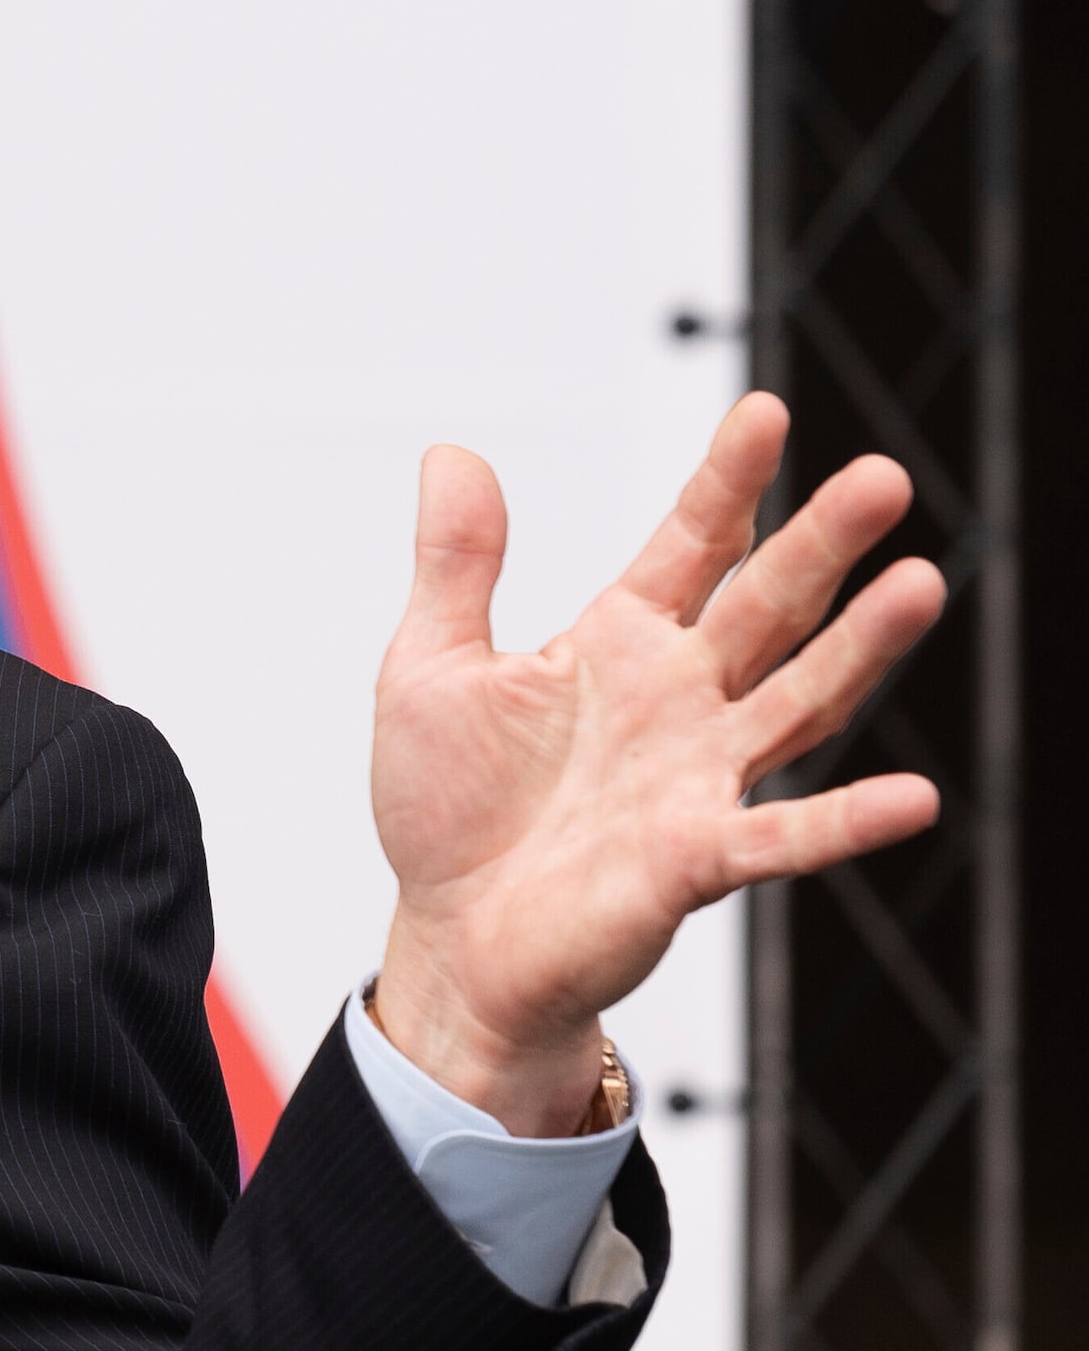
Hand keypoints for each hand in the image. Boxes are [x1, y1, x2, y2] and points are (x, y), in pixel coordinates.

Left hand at [368, 392, 946, 1135]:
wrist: (452, 941)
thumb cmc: (448, 809)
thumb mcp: (429, 670)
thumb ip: (455, 565)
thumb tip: (451, 451)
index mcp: (619, 644)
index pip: (690, 545)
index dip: (726, 482)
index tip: (764, 409)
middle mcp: (679, 701)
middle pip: (767, 606)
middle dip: (821, 543)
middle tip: (883, 477)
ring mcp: (699, 778)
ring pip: (799, 701)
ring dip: (861, 649)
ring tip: (920, 582)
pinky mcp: (696, 860)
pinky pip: (782, 838)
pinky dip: (846, 822)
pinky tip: (913, 799)